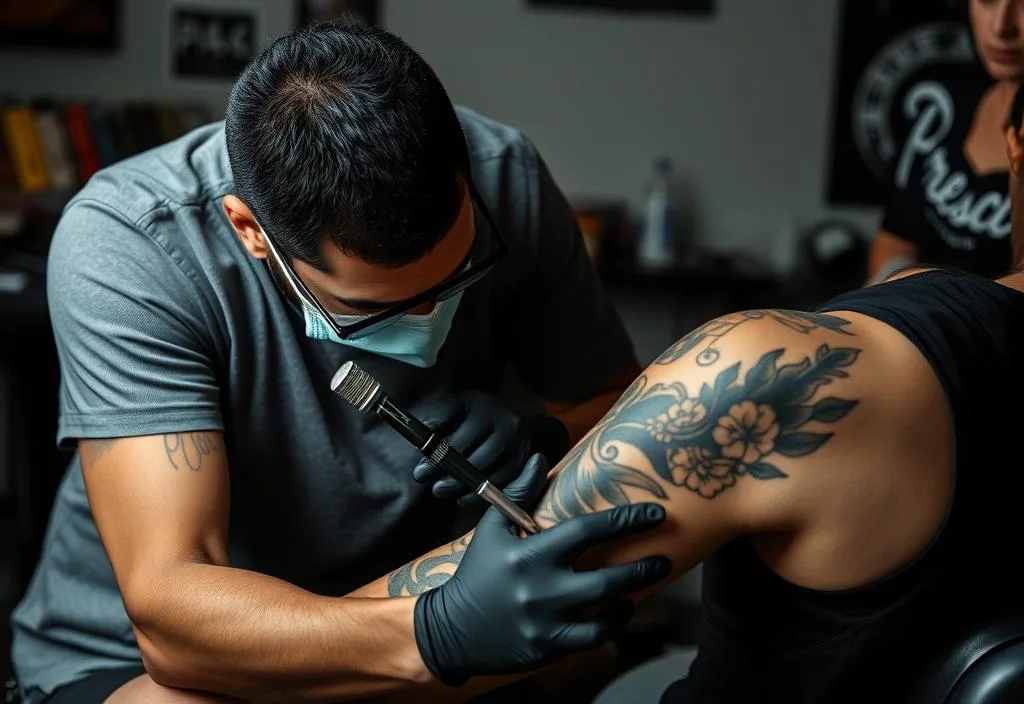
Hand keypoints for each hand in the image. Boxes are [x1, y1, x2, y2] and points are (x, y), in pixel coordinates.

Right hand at [412, 454, 671, 685]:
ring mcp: (546, 622)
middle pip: (607, 578)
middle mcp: (540, 588)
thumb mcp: (491, 529)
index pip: (586, 532)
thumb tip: (539, 459)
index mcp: (529, 554)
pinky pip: (593, 638)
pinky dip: (613, 624)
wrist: (453, 631)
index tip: (656, 513)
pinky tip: (621, 610)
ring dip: (632, 594)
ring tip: (647, 581)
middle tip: (664, 557)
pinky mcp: (548, 648)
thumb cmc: (478, 573)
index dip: (625, 521)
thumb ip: (518, 493)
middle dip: (643, 567)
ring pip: (605, 612)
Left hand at [414, 391, 532, 505]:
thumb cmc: (469, 411)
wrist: (499, 414)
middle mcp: (510, 424)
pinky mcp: (525, 461)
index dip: (440, 459)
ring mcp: (522, 444)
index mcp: (487, 407)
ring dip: (467, 489)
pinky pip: (505, 484)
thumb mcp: (453, 406)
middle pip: (481, 459)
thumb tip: (427, 431)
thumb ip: (439, 417)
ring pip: (495, 474)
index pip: (462, 439)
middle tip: (435, 489)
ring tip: (446, 493)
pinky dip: (483, 495)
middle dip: (455, 477)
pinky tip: (463, 497)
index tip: (421, 472)